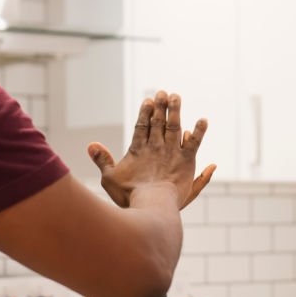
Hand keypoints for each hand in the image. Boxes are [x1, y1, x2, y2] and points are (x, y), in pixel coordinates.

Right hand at [87, 90, 216, 209]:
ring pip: (175, 126)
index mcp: (138, 149)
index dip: (145, 112)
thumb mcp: (109, 178)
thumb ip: (102, 160)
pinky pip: (195, 143)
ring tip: (176, 97)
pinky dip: (199, 131)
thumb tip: (91, 145)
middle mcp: (156, 147)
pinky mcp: (186, 160)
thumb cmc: (129, 195)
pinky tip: (203, 120)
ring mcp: (172, 152)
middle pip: (158, 122)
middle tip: (163, 92)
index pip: (142, 125)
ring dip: (175, 111)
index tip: (149, 100)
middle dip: (160, 106)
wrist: (152, 204)